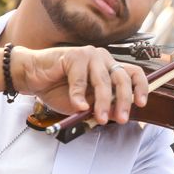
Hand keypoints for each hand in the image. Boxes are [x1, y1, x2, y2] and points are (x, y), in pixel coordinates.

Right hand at [12, 45, 148, 124]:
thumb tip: (118, 114)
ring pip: (103, 81)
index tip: (141, 104)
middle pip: (122, 78)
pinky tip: (77, 107)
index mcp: (109, 68)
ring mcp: (89, 55)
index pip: (134, 73)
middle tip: (121, 118)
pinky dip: (78, 96)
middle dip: (124, 101)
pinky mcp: (74, 55)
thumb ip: (101, 106)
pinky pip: (80, 80)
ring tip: (100, 118)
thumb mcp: (85, 103)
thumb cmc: (58, 89)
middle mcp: (103, 59)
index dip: (141, 88)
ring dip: (103, 103)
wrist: (33, 77)